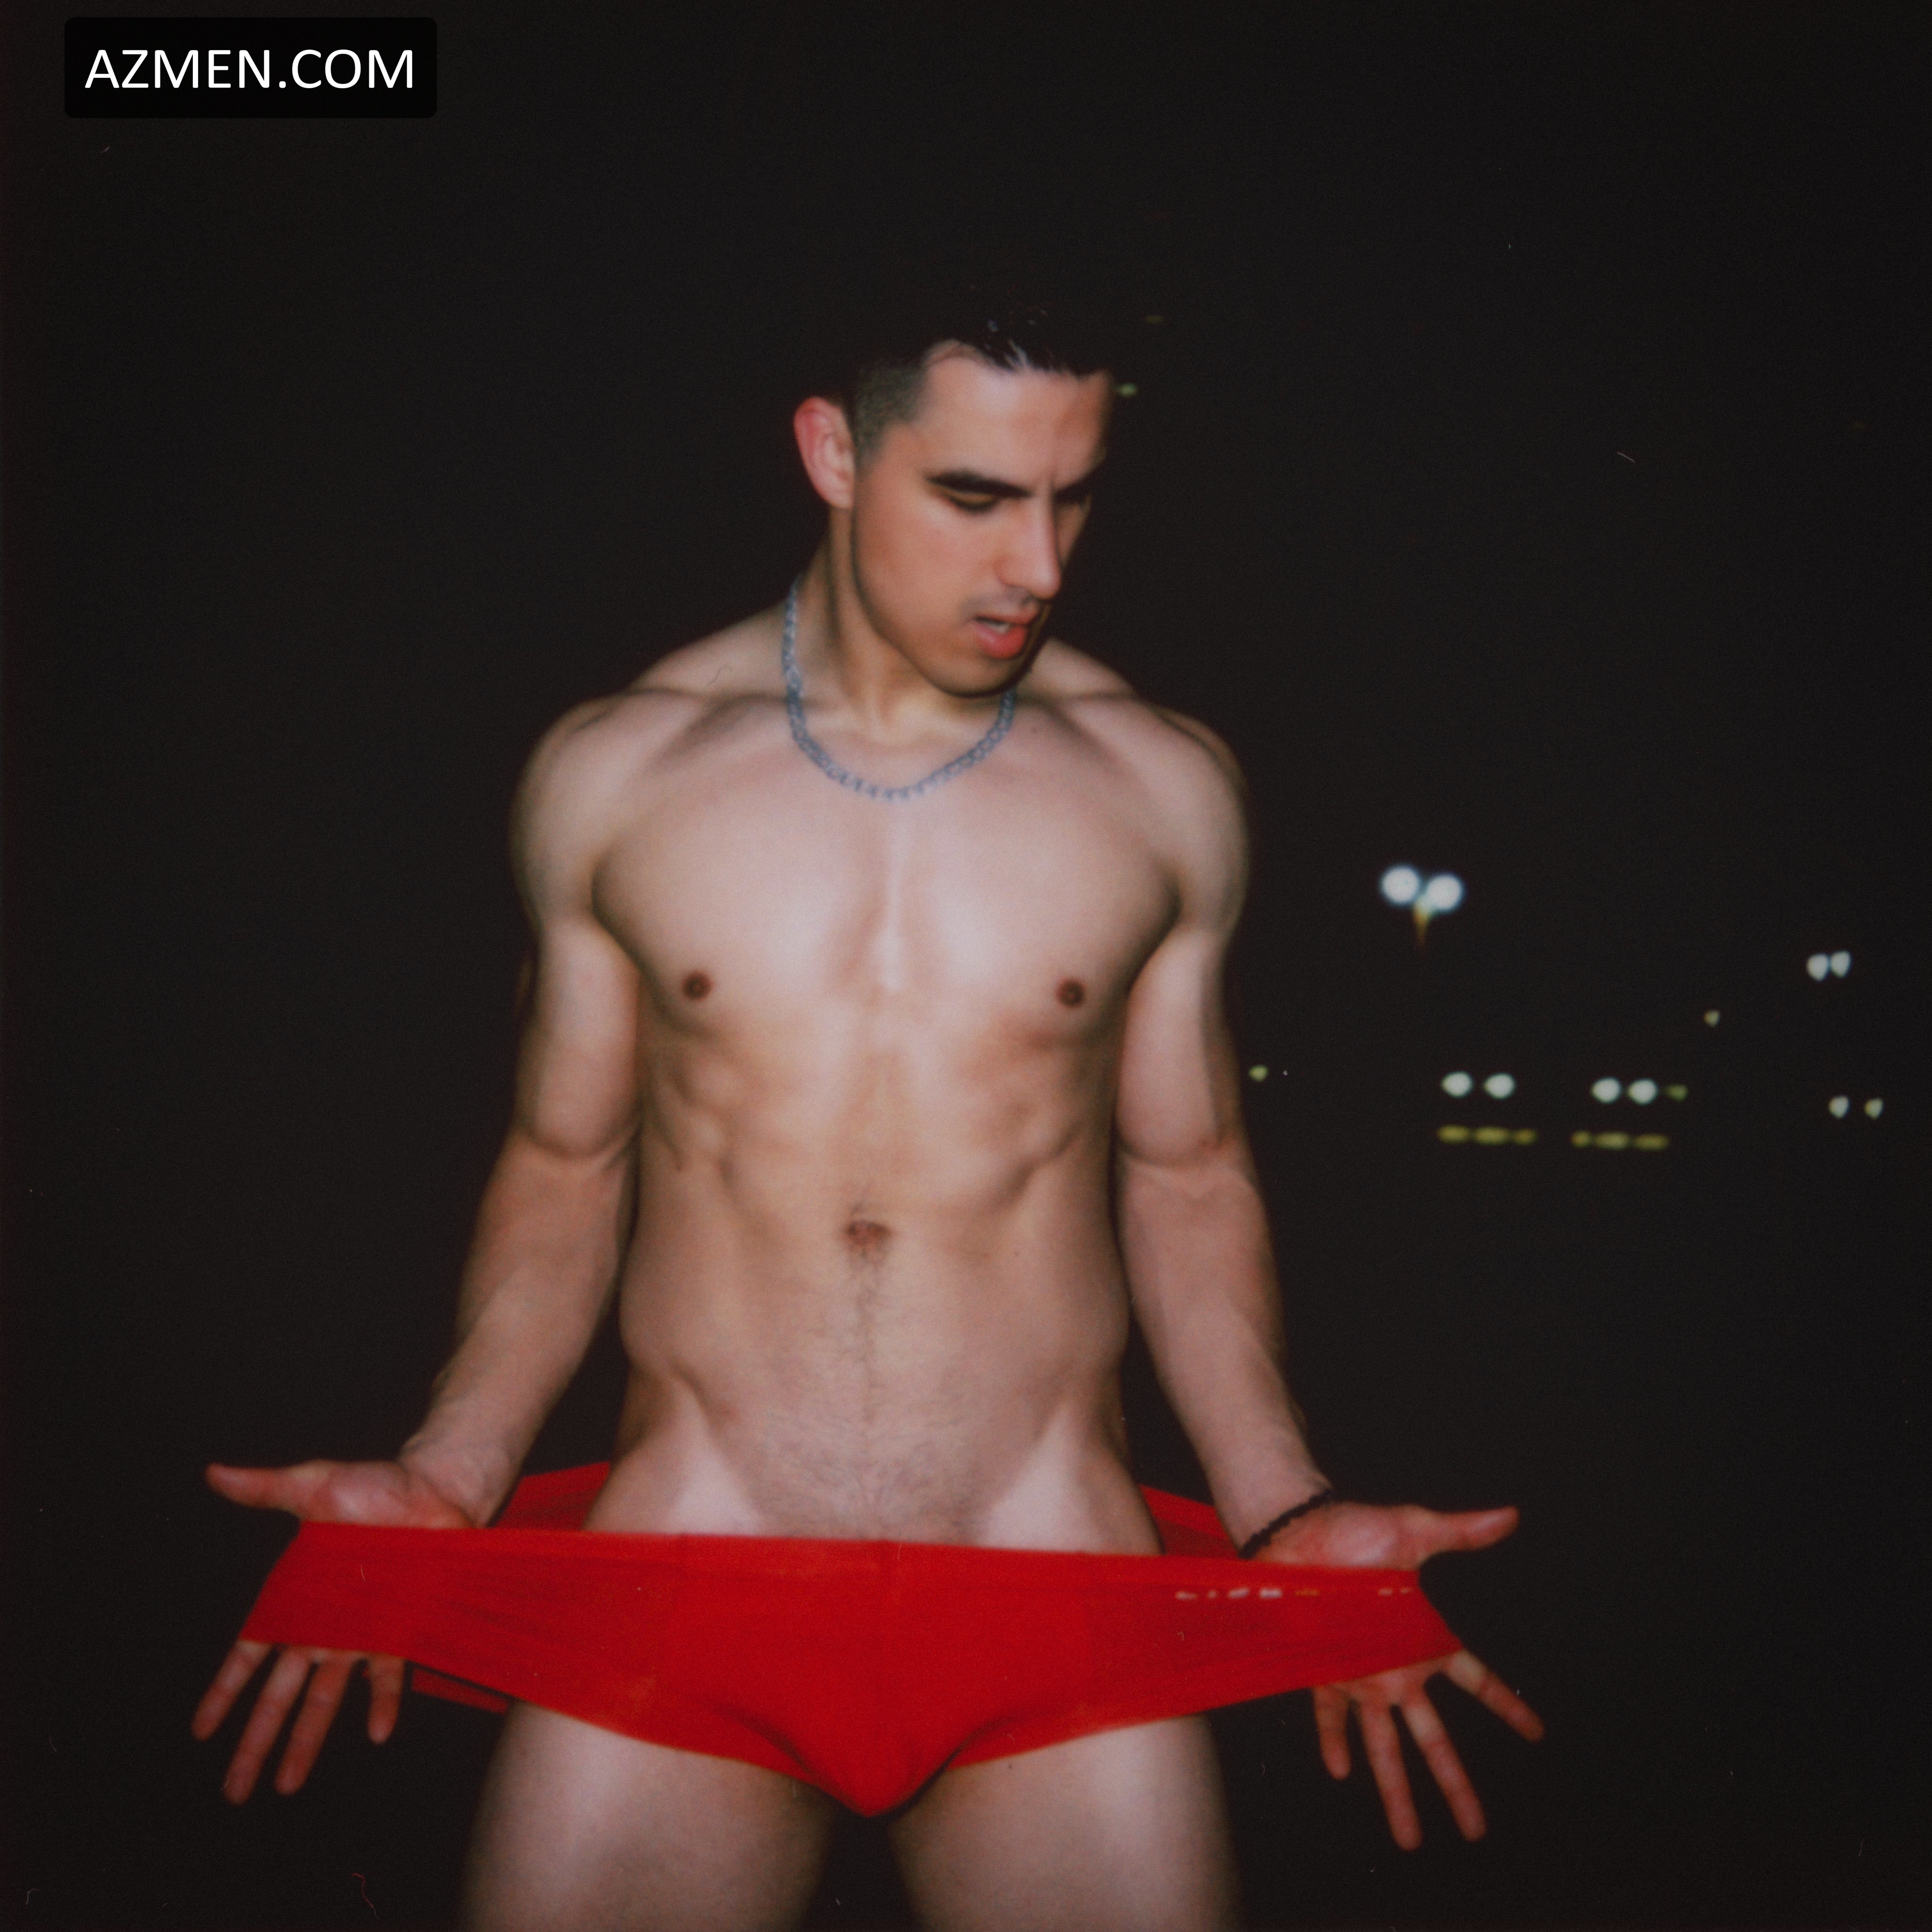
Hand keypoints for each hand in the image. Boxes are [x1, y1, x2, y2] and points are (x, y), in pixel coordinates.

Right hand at [192, 1459, 471, 1801]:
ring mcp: (363, 1632)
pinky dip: (381, 1702)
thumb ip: (265, 1487)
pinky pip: (388, 1675)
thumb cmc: (376, 1485)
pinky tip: (374, 1733)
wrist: (436, 1487)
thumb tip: (213, 1472)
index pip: (250, 1656)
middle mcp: (326, 1626)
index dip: (224, 1693)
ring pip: (325, 1699)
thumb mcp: (314, 1484)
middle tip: (234, 1790)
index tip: (201, 1731)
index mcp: (297, 1597)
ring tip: (286, 1785)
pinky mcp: (400, 1628)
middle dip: (256, 1742)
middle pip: (280, 1695)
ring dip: (307, 1741)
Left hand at [1257, 1500, 1544, 1847]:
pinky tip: (1340, 1771)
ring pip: (1384, 1748)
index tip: (1537, 1734)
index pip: (1476, 1681)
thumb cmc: (1353, 1528)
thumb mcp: (1414, 1529)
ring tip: (1410, 1839)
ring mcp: (1358, 1674)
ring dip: (1395, 1792)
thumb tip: (1511, 1515)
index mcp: (1423, 1639)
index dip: (1507, 1706)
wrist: (1296, 1529)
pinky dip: (1332, 1742)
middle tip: (1477, 1830)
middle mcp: (1395, 1668)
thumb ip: (1461, 1531)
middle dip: (1456, 1785)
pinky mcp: (1322, 1670)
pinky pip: (1329, 1716)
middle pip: (1434, 1740)